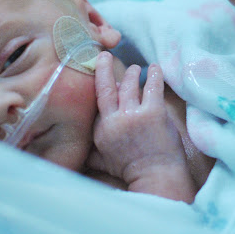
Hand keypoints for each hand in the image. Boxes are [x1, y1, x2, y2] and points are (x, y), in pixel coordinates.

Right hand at [89, 52, 196, 201]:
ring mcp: (133, 114)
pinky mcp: (153, 112)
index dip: (98, 85)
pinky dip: (154, 75)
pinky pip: (152, 86)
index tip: (98, 73)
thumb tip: (79, 148)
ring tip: (134, 68)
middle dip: (104, 69)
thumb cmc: (131, 171)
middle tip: (105, 57)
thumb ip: (92, 150)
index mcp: (101, 130)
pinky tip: (155, 67)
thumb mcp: (104, 162)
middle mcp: (114, 119)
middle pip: (107, 87)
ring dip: (132, 73)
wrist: (156, 177)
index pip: (96, 101)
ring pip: (129, 84)